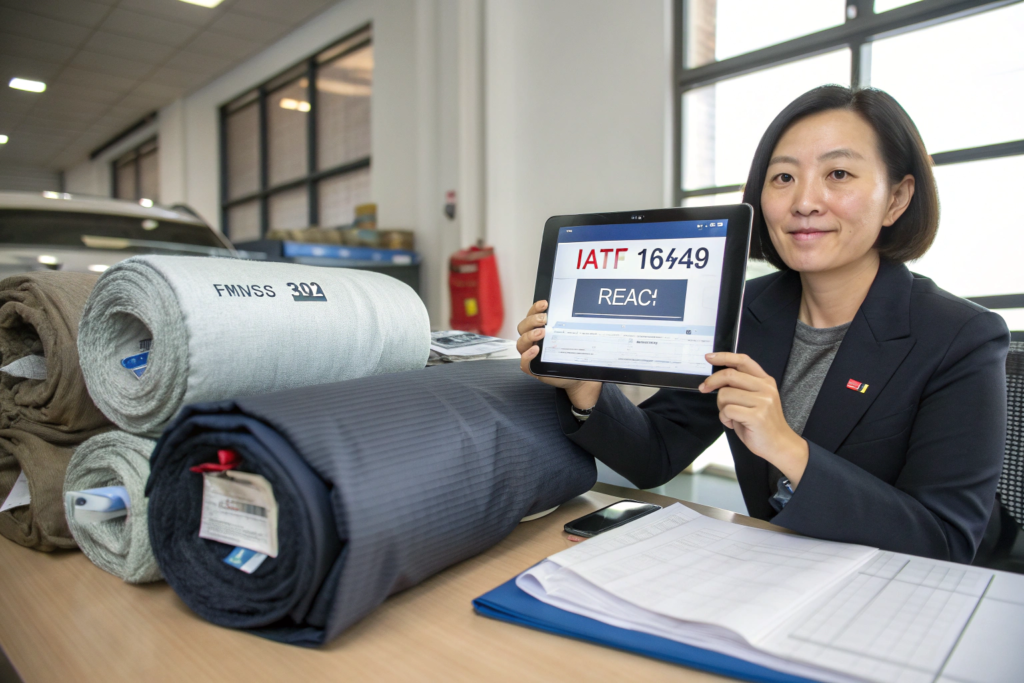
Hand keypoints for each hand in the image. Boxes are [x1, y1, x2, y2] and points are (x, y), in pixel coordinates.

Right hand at [516, 300, 601, 408]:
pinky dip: (527, 355)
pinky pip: (523, 362)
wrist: (579, 375)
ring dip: (529, 336)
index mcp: (539, 330)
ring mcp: (532, 355)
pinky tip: (535, 350)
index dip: (535, 308)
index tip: (545, 304)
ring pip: (521, 343)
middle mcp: (533, 341)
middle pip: (522, 327)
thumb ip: (567, 325)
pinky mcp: (533, 368)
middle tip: (544, 319)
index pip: (531, 316)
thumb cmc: (572, 354)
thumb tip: (575, 310)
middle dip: (531, 321)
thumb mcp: (570, 337)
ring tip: (541, 333)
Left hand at [699, 352, 808, 485]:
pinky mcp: (757, 415)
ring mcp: (763, 401)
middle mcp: (765, 387)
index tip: (708, 357)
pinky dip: (724, 418)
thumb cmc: (761, 423)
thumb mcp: (754, 399)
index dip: (724, 356)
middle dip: (711, 382)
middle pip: (729, 375)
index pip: (743, 360)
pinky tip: (733, 423)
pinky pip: (727, 410)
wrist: (779, 444)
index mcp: (765, 380)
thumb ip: (740, 387)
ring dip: (721, 407)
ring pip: (725, 394)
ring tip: (730, 416)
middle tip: (704, 389)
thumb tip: (716, 380)